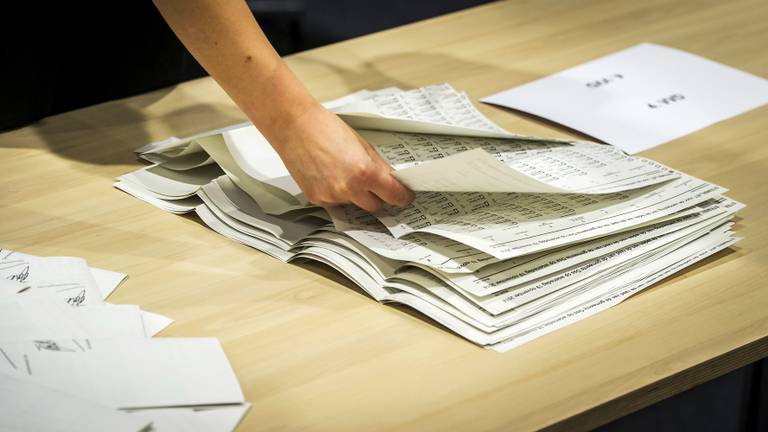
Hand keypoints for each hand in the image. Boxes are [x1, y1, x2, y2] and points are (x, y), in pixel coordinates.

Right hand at [267, 103, 414, 211]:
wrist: (294, 126)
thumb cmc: (325, 128)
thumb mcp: (362, 144)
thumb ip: (379, 166)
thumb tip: (392, 180)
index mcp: (364, 172)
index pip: (394, 196)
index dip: (403, 197)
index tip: (405, 196)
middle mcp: (348, 188)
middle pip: (375, 206)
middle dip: (378, 197)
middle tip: (374, 184)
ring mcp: (331, 196)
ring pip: (353, 205)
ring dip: (354, 194)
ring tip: (342, 171)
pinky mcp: (316, 199)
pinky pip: (335, 203)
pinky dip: (336, 193)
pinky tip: (328, 175)